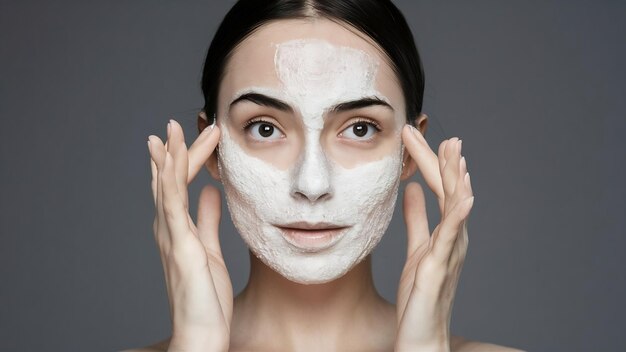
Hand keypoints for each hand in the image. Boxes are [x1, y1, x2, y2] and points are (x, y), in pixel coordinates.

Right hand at [147, 119, 231, 350]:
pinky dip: (171, 181)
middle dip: (174, 150)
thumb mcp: (210, 248)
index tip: (189, 136)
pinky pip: (173, 206)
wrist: (201, 330)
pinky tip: (171, 160)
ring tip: (170, 130)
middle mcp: (169, 228)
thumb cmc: (205, 295)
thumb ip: (208, 219)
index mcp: (178, 228)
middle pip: (169, 181)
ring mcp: (171, 236)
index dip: (180, 159)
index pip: (177, 186)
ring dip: (170, 156)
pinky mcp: (180, 245)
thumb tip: (210, 192)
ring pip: (167, 188)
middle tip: (176, 122)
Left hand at [395, 125, 473, 350]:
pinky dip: (458, 214)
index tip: (420, 137)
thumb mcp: (415, 248)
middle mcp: (454, 237)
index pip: (439, 189)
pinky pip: (451, 236)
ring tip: (455, 152)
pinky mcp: (440, 265)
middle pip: (449, 191)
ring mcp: (450, 251)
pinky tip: (462, 195)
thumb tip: (411, 190)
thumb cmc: (420, 294)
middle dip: (443, 161)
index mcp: (445, 231)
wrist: (420, 333)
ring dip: (455, 178)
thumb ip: (416, 219)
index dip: (430, 162)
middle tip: (441, 133)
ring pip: (456, 207)